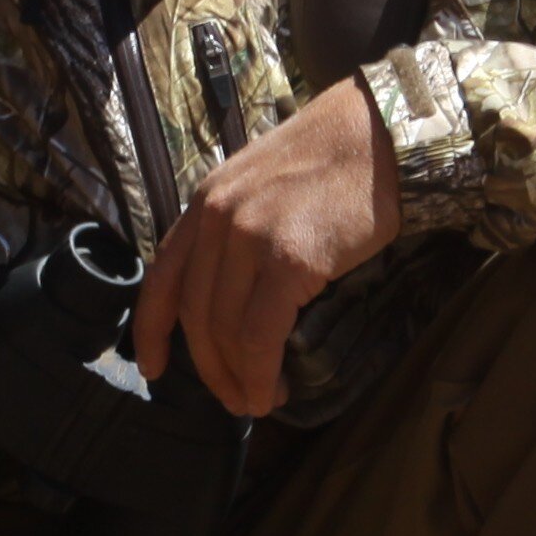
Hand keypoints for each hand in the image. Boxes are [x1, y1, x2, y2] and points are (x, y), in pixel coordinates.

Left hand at [132, 78, 401, 418]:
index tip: (153, 367)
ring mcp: (249, 237)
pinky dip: (260, 372)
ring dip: (238, 377)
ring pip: (224, 329)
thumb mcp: (265, 183)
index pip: (163, 276)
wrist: (383, 135)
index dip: (151, 330)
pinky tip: (270, 389)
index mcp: (207, 201)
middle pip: (195, 313)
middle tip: (232, 399)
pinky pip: (260, 334)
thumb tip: (238, 291)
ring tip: (259, 400)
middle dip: (209, 367)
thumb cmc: (337, 160)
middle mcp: (217, 218)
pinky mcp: (288, 259)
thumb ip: (239, 227)